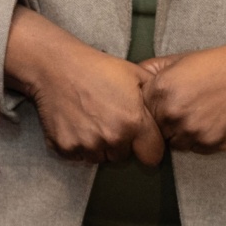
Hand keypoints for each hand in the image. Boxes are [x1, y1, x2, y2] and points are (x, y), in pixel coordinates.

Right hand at [4, 6, 163, 165]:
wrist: (56, 67)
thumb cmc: (98, 68)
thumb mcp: (135, 75)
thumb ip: (155, 99)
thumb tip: (169, 114)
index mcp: (134, 122)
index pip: (152, 156)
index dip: (147, 147)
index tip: (140, 139)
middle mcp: (112, 139)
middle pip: (123, 157)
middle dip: (119, 144)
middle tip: (108, 120)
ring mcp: (87, 146)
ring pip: (100, 158)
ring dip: (98, 146)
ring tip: (91, 120)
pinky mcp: (66, 149)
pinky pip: (78, 157)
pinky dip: (77, 145)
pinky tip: (76, 124)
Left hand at [140, 36, 225, 153]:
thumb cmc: (215, 65)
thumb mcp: (179, 60)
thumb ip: (150, 72)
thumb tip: (128, 82)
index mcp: (160, 90)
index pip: (141, 113)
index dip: (152, 111)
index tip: (165, 105)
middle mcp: (172, 113)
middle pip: (156, 131)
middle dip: (166, 124)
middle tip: (186, 109)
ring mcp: (191, 131)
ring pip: (175, 143)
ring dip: (183, 134)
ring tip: (201, 114)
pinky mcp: (210, 144)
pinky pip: (195, 149)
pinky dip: (201, 140)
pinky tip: (213, 121)